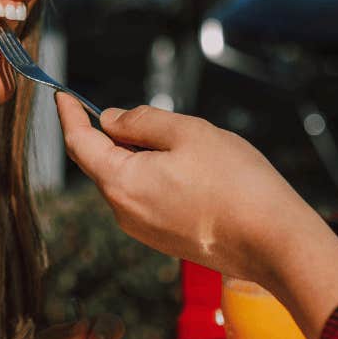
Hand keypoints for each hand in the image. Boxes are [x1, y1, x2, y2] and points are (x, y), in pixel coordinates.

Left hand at [56, 94, 337, 338]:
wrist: (274, 242)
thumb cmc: (236, 184)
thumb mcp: (188, 132)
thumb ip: (141, 121)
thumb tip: (111, 121)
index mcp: (121, 182)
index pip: (79, 143)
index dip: (70, 115)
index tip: (64, 96)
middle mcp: (123, 212)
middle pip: (103, 162)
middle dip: (120, 135)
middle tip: (158, 119)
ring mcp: (143, 230)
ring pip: (128, 179)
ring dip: (144, 156)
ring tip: (191, 149)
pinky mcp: (164, 239)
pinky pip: (147, 198)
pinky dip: (158, 176)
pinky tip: (196, 173)